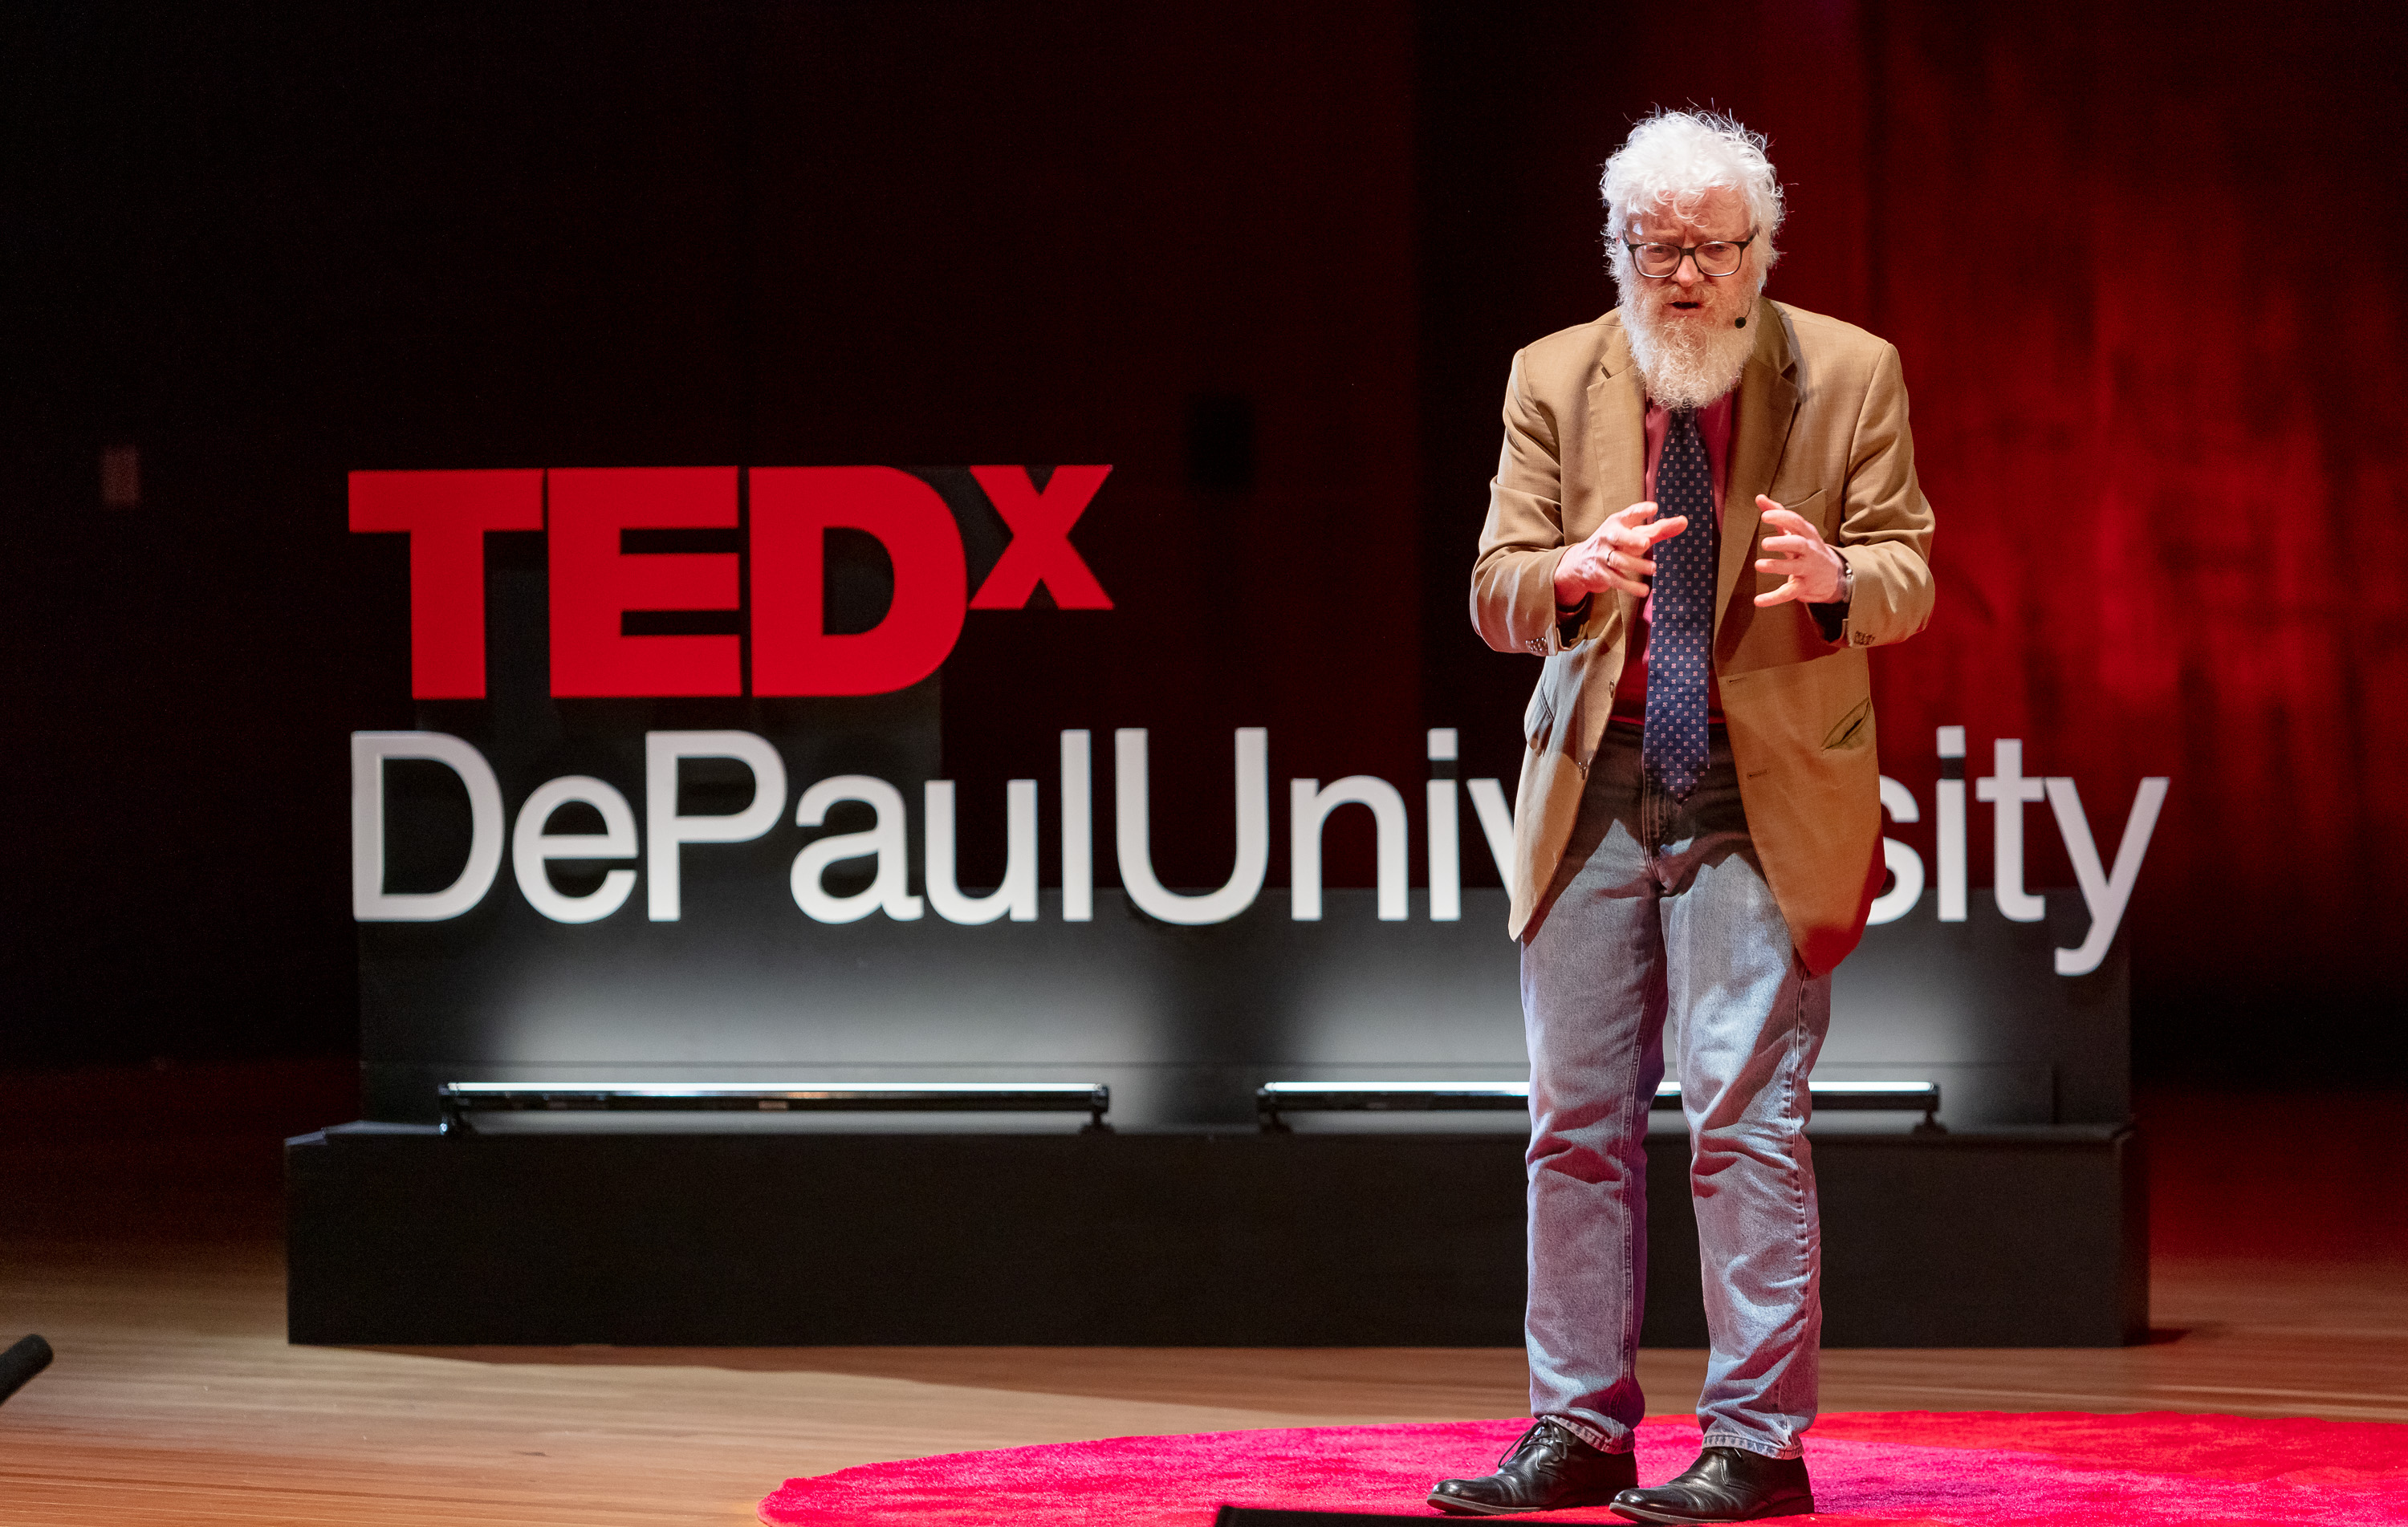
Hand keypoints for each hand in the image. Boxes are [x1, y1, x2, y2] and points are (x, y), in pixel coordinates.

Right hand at [1555, 501, 1690, 607]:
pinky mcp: (1601, 574)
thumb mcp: (1635, 534)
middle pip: (1617, 536)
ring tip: (1653, 569)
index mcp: (1617, 522)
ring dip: (1636, 565)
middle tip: (1645, 542)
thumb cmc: (1617, 544)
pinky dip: (1630, 586)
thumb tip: (1684, 521)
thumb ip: (1660, 529)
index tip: (1654, 508)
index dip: (1641, 511)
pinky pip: (1615, 580)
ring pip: (1618, 560)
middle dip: (1630, 539)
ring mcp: (1602, 555)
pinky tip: (1644, 591)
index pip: (1629, 514)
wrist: (1580, 564)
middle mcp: (1607, 537)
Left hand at [1751, 496, 1844, 605]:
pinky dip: (1773, 598)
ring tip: (1759, 565)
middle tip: (1764, 543)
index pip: (1796, 522)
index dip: (1781, 518)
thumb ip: (1778, 514)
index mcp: (1806, 534)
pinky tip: (1758, 600)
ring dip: (1776, 566)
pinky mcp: (1804, 587)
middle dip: (1782, 543)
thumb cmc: (1808, 548)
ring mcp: (1807, 569)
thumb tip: (1759, 497)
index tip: (1764, 516)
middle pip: (1798, 544)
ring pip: (1793, 568)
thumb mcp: (1797, 531)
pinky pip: (1788, 593)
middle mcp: (1809, 550)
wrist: (1834, 575)